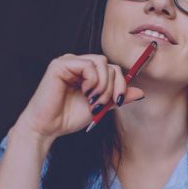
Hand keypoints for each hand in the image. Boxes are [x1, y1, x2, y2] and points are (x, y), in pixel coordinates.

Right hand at [14, 54, 145, 143]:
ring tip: (93, 100)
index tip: (118, 102)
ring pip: (102, 62)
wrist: (47, 127)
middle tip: (101, 104)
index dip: (121, 84)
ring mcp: (69, 61)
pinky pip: (88, 65)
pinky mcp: (61, 64)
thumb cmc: (68, 117)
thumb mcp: (101, 107)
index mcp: (87, 72)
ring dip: (103, 85)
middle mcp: (78, 63)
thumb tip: (140, 92)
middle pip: (110, 65)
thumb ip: (117, 98)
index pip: (113, 69)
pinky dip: (93, 80)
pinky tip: (85, 92)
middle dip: (112, 87)